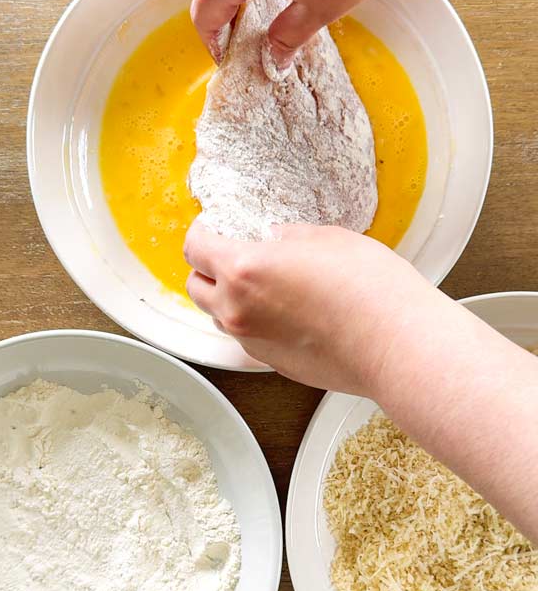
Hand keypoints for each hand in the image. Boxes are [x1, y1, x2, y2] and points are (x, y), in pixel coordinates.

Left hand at [183, 222, 453, 394]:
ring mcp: (251, 341)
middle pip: (196, 287)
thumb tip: (274, 237)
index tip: (210, 227)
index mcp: (242, 270)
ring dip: (226, 298)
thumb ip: (288, 236)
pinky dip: (252, 321)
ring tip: (258, 284)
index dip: (199, 234)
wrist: (396, 343)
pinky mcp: (269, 362)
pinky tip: (284, 311)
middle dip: (206, 269)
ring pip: (219, 315)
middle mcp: (236, 309)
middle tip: (229, 255)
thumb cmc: (369, 288)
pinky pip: (246, 337)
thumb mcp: (326, 239)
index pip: (195, 249)